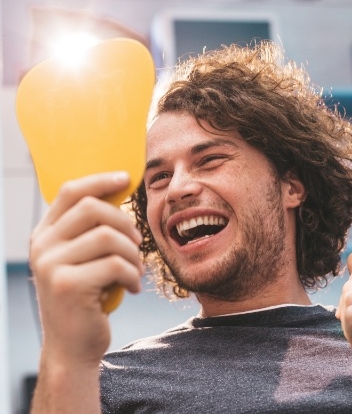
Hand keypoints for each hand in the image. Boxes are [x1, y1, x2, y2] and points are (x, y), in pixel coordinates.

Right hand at [30, 172, 143, 366]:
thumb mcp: (84, 258)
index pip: (72, 191)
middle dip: (125, 223)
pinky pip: (115, 264)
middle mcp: (42, 246)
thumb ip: (92, 229)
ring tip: (136, 268)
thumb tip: (120, 190)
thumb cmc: (88, 295)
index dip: (101, 180)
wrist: (74, 345)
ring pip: (108, 236)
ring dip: (132, 252)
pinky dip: (133, 274)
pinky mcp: (67, 285)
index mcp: (46, 233)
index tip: (126, 178)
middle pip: (93, 208)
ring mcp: (51, 265)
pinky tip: (132, 286)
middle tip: (137, 242)